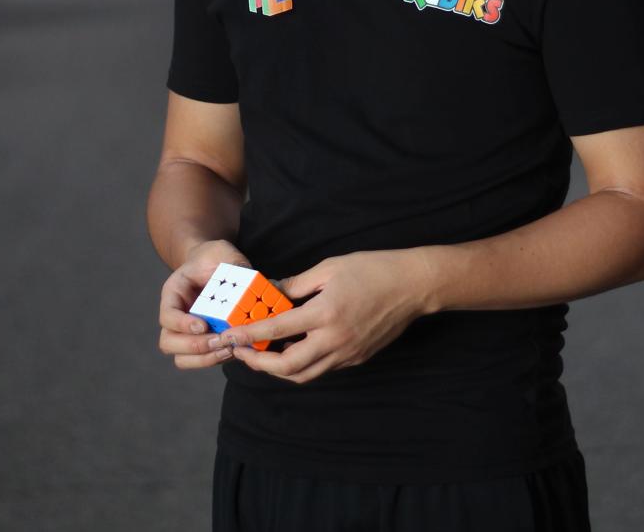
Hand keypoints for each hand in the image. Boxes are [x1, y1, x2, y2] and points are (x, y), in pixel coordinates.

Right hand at [158, 238, 251, 369]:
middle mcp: (176, 315)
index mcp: (174, 293)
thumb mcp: (222, 253)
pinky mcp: (203, 340)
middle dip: (194, 346)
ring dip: (204, 358)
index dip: (182, 324)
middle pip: (168, 342)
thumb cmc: (215, 257)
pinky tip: (235, 349)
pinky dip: (215, 359)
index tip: (202, 325)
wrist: (214, 264)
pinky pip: (201, 359)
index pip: (167, 315)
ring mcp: (186, 331)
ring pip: (182, 358)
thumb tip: (254, 282)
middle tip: (219, 340)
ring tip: (228, 348)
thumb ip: (234, 265)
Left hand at [210, 249, 431, 384]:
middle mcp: (334, 340)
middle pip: (287, 367)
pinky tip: (294, 351)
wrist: (414, 286)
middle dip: (259, 364)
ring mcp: (347, 353)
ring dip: (279, 370)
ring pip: (305, 374)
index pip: (277, 331)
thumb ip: (298, 283)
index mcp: (325, 314)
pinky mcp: (357, 358)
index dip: (249, 336)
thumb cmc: (374, 269)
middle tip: (242, 352)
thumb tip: (272, 292)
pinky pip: (323, 369)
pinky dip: (303, 365)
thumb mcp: (331, 267)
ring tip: (263, 355)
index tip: (230, 336)